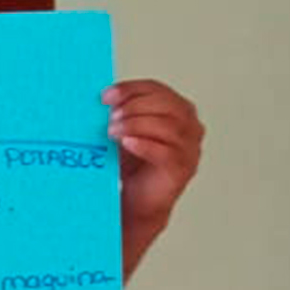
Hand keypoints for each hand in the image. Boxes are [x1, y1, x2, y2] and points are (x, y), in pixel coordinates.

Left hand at [107, 76, 203, 255]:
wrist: (137, 199)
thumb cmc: (132, 163)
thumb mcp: (124, 130)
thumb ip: (119, 113)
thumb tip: (99, 98)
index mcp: (177, 110)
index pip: (158, 89)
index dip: (131, 90)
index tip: (106, 96)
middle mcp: (190, 127)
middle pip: (167, 105)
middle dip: (135, 107)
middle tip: (111, 116)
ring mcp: (190, 149)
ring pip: (169, 127)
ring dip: (137, 125)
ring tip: (113, 131)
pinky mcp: (183, 169)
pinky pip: (168, 153)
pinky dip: (146, 145)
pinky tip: (128, 143)